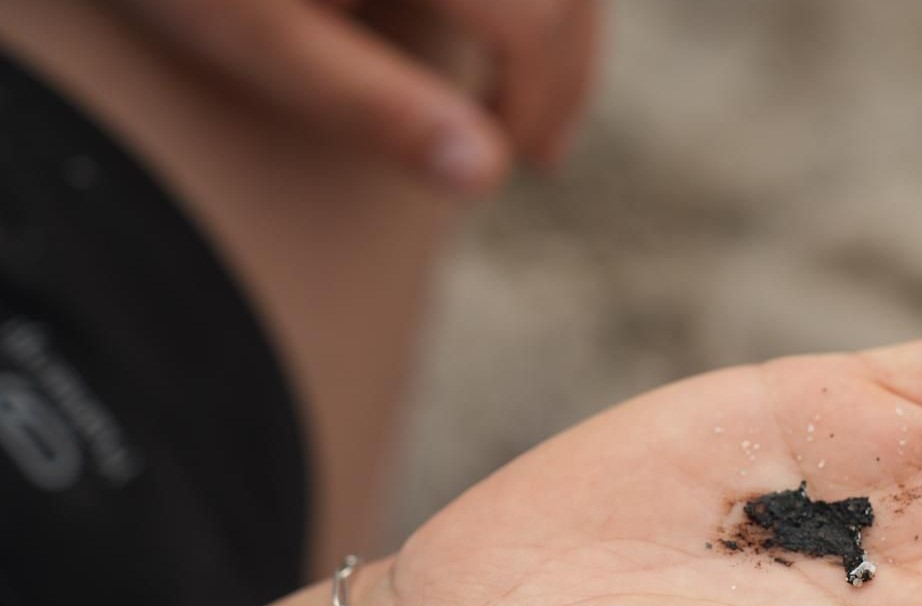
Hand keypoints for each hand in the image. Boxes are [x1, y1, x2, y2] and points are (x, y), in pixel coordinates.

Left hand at [106, 0, 600, 190]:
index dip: (543, 102)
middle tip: (538, 145)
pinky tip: (488, 28)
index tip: (515, 164)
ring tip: (518, 91)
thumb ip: (374, 106)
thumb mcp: (261, 41)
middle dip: (565, 66)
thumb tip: (484, 175)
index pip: (538, 20)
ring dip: (555, 25)